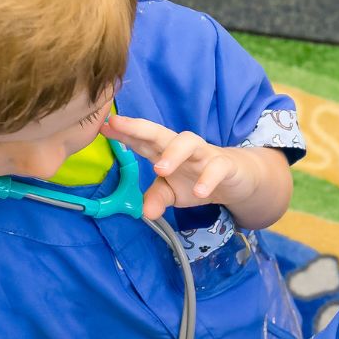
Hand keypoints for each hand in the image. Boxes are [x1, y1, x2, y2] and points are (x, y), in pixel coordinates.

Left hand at [100, 114, 279, 219]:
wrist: (237, 180)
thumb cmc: (198, 179)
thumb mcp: (173, 193)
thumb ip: (156, 199)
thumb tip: (145, 214)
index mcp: (164, 152)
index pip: (140, 140)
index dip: (122, 133)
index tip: (101, 127)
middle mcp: (181, 148)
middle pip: (159, 132)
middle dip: (139, 127)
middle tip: (119, 125)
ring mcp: (204, 154)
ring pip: (188, 142)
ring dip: (173, 153)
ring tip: (159, 169)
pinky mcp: (225, 164)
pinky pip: (216, 167)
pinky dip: (207, 179)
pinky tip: (198, 192)